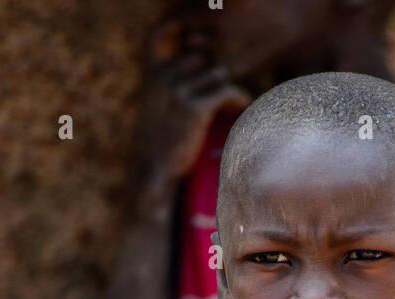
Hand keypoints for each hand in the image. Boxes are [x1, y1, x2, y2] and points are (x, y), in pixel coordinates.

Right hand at [135, 17, 252, 184]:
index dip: (176, 33)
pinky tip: (243, 107)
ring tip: (234, 104)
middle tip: (224, 93)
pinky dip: (239, 97)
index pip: (158, 35)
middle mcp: (163, 78)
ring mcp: (179, 92)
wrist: (154, 170)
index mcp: (151, 74)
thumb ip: (168, 85)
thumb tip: (199, 68)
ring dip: (227, 87)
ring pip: (216, 73)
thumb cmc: (159, 141)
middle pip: (200, 57)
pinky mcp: (195, 109)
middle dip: (212, 73)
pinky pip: (226, 91)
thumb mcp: (155, 106)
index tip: (198, 53)